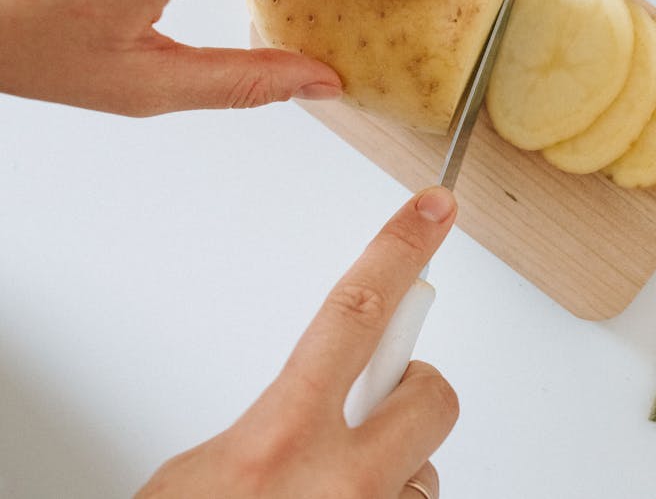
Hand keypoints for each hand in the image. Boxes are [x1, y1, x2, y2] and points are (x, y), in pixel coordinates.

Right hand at [137, 187, 459, 498]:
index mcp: (278, 442)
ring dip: (390, 466)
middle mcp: (340, 483)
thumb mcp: (198, 473)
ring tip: (331, 489)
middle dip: (407, 392)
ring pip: (424, 464)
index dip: (399, 251)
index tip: (432, 211)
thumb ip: (269, 419)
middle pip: (429, 392)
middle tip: (368, 417)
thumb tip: (312, 398)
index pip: (355, 313)